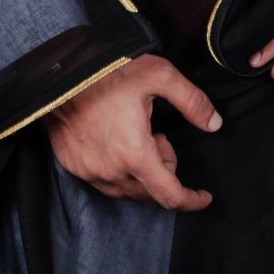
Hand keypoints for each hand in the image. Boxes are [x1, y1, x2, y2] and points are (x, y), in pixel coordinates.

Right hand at [45, 55, 219, 210]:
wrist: (59, 74)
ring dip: (142, 172)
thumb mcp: (160, 76)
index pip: (169, 195)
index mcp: (134, 154)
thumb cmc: (108, 72)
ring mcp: (89, 172)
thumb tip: (214, 123)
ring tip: (138, 134)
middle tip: (158, 135)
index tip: (204, 197)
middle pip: (150, 193)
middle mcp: (110, 171)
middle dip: (165, 170)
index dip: (191, 200)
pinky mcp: (74, 167)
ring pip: (127, 190)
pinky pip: (105, 182)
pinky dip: (121, 170)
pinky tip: (119, 142)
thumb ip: (192, 101)